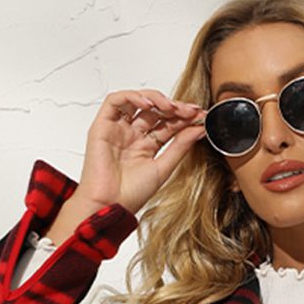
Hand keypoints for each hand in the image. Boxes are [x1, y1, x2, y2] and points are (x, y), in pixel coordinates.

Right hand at [75, 88, 206, 217]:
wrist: (110, 206)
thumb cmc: (131, 195)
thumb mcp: (164, 167)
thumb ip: (180, 146)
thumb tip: (200, 128)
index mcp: (146, 146)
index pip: (167, 124)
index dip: (184, 118)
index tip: (200, 116)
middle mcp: (132, 135)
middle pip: (154, 111)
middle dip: (174, 107)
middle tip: (190, 110)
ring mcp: (117, 129)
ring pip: (136, 101)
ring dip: (155, 99)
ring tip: (171, 107)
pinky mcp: (102, 125)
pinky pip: (115, 101)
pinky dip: (132, 97)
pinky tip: (148, 104)